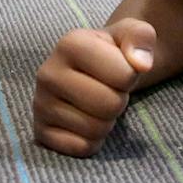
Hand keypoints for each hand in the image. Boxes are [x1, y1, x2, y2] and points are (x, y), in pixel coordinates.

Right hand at [33, 19, 154, 156]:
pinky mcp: (40, 132)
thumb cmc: (112, 53)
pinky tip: (84, 121)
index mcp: (70, 44)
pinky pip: (81, 148)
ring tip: (96, 104)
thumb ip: (142, 37)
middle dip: (119, 100)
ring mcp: (40, 104)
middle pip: (110, 105)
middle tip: (108, 90)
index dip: (130, 76)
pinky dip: (91, 141)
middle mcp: (48, 73)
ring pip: (96, 129)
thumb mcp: (132, 34)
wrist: (87, 72)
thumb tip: (141, 64)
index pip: (125, 75)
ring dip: (106, 121)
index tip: (118, 69)